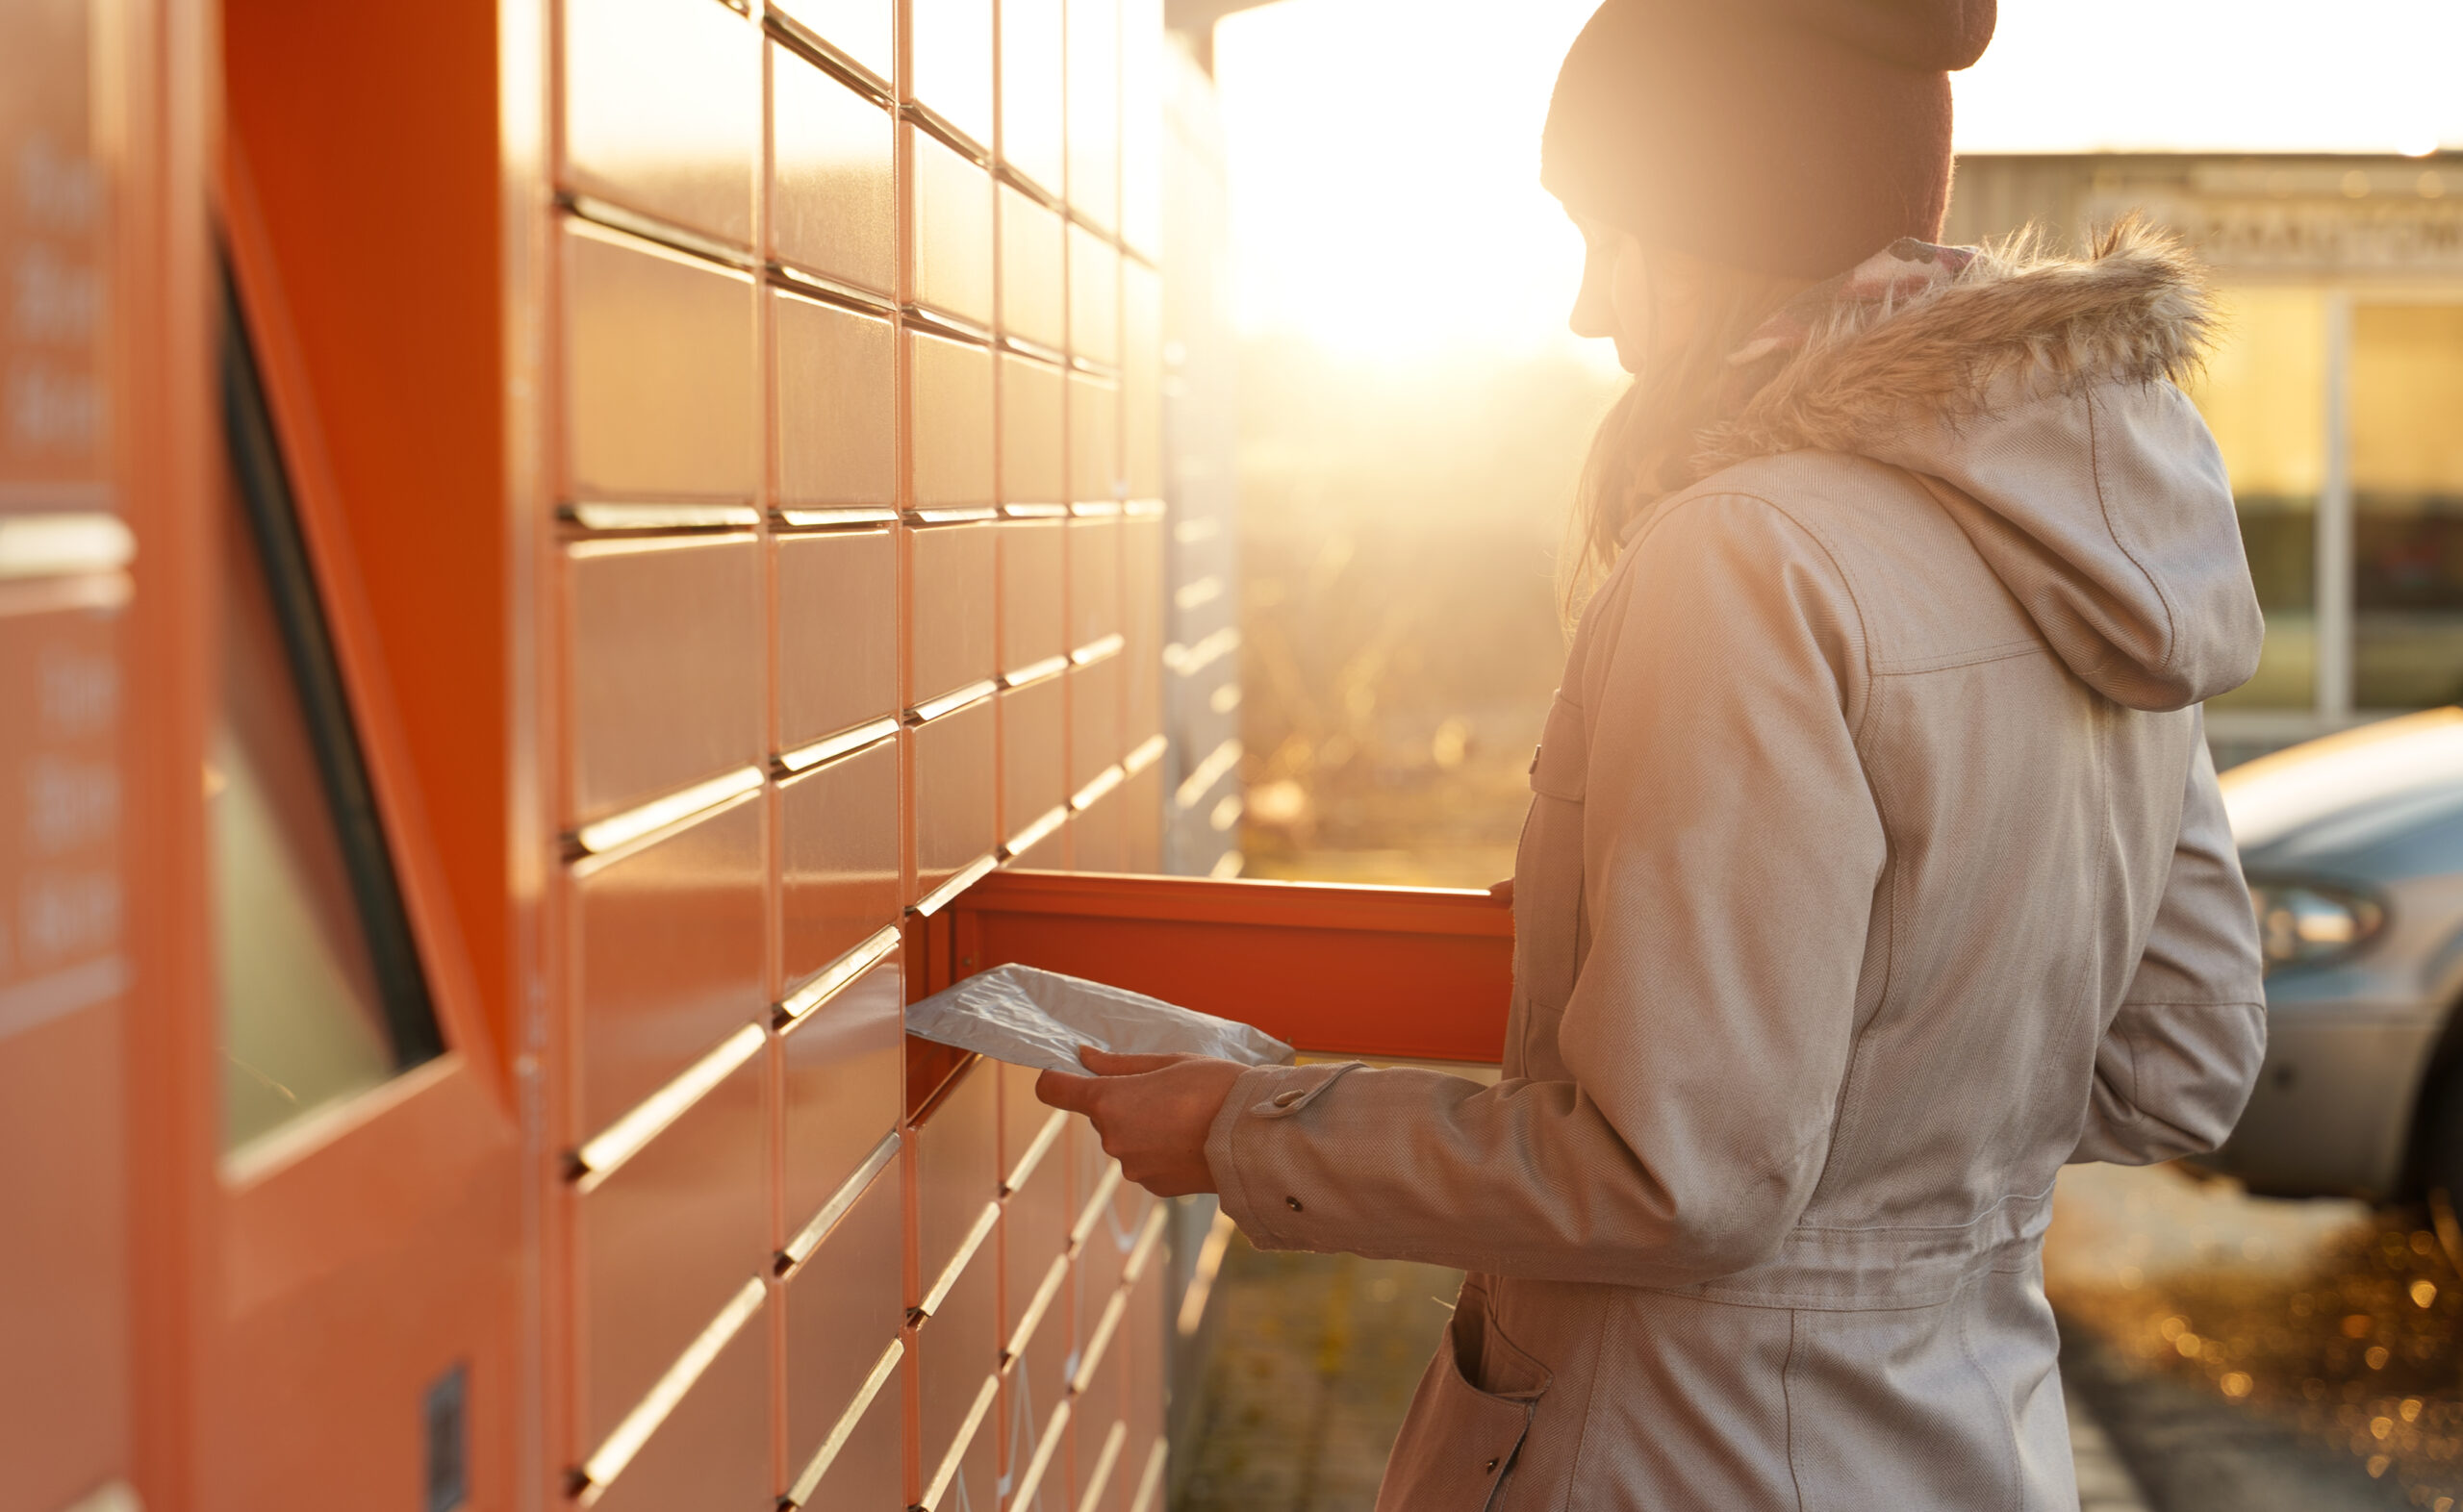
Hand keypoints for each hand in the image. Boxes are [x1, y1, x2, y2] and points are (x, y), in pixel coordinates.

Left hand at [1034, 1048, 1246, 1197]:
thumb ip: (1118, 1064)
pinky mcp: (1153, 1186)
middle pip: (1100, 1115)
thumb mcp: (1169, 1062)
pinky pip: (1144, 1161)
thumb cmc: (1216, 1087)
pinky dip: (1159, 1150)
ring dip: (1143, 1127)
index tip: (1068, 1071)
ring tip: (1185, 1117)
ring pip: (1124, 1139)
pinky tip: (1190, 1140)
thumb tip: (1083, 1056)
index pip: (1054, 1089)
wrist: (1257, 1137)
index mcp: (1110, 1102)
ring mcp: (1132, 1167)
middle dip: (1123, 1103)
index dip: (1057, 1078)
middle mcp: (1112, 1139)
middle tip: (1165, 1092)